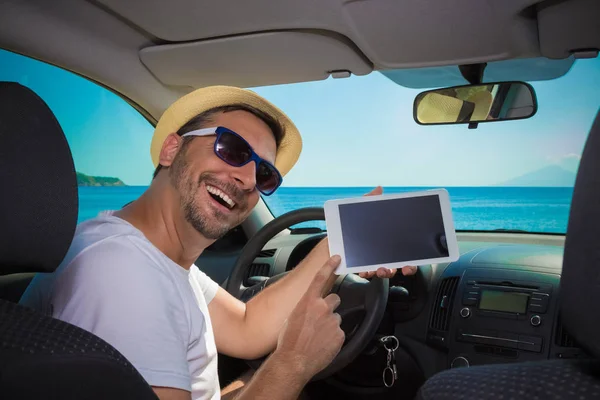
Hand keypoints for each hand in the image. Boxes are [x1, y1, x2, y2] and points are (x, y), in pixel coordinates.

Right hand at [274, 255, 344, 380]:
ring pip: (336, 318)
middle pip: (334, 299)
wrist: (293, 360)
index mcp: (308, 301)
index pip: (321, 278)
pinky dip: (332, 338)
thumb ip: (305, 308)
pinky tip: (322, 344)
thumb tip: (310, 309)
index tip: (337, 258)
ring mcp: (333, 321)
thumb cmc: (288, 340)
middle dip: (329, 307)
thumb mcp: (292, 317)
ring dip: (330, 324)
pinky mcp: (340, 335)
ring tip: (318, 336)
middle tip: (320, 319)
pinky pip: (339, 333)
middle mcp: (322, 308)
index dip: (329, 266)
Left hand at [355, 186, 418, 278]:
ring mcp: (371, 262)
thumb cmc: (348, 225)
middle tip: (401, 268)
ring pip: (384, 270)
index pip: (403, 252)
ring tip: (381, 269)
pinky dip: (367, 273)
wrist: (330, 238)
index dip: (410, 260)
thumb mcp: (359, 211)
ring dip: (385, 271)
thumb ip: (369, 201)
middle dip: (401, 268)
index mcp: (385, 240)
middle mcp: (381, 253)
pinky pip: (367, 273)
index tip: (411, 263)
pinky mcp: (359, 267)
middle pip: (397, 264)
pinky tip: (365, 271)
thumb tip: (379, 189)